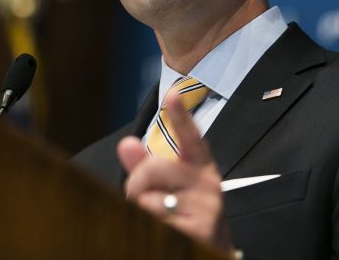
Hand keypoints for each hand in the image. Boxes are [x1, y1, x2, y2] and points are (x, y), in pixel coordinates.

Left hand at [117, 92, 232, 252]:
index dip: (180, 116)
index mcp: (199, 165)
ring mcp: (209, 205)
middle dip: (136, 185)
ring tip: (163, 220)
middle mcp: (209, 181)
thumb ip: (144, 166)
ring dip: (144, 212)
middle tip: (141, 201)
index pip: (190, 136)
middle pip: (154, 167)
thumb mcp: (167, 187)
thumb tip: (125, 143)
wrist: (212, 251)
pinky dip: (155, 229)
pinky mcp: (204, 229)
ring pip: (151, 199)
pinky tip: (172, 233)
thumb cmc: (185, 215)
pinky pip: (157, 222)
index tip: (172, 94)